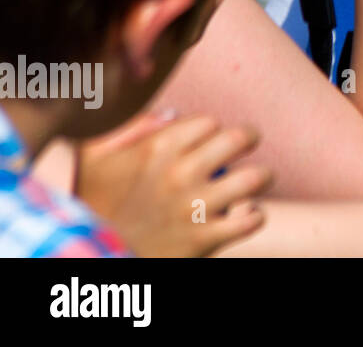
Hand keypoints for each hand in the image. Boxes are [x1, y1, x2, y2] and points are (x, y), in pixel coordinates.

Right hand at [75, 112, 271, 256]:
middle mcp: (181, 172)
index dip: (213, 130)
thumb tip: (174, 113)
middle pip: (239, 139)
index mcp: (158, 148)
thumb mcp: (93, 157)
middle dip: (249, 139)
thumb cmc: (92, 204)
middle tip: (248, 146)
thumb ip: (131, 127)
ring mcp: (195, 206)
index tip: (210, 140)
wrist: (91, 258)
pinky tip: (247, 213)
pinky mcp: (204, 239)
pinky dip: (255, 215)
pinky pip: (252, 219)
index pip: (210, 122)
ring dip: (263, 176)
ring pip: (255, 177)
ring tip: (259, 179)